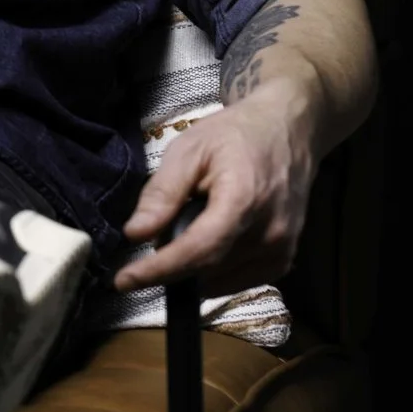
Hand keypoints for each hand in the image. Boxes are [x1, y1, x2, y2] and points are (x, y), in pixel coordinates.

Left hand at [112, 84, 316, 292]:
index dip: (158, 270)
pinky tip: (210, 240)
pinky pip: (237, 281)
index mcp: (244, 201)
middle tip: (161, 230)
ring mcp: (281, 250)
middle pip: (205, 269)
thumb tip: (135, 235)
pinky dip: (214, 270)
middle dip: (171, 261)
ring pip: (218, 280)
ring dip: (194, 265)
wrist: (289, 130)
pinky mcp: (283, 260)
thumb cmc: (237, 134)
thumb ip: (163, 193)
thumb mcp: (190, 150)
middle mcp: (269, 234)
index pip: (197, 252)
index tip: (123, 280)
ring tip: (193, 223)